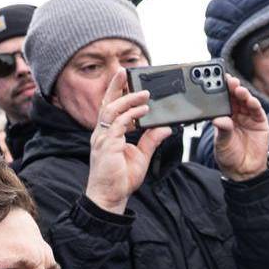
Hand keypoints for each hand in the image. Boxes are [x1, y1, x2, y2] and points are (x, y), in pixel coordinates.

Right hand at [85, 70, 172, 213]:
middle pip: (107, 102)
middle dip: (116, 85)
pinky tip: (143, 111)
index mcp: (108, 134)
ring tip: (144, 93)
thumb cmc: (121, 178)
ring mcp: (103, 138)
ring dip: (128, 99)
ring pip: (112, 110)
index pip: (110, 107)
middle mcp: (103, 133)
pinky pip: (119, 124)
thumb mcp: (141, 156)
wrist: (110, 197)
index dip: (117, 92)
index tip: (126, 79)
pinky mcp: (108, 145)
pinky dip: (131, 115)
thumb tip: (165, 127)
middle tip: (125, 71)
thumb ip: (151, 140)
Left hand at [212, 79, 268, 180]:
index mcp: (225, 116)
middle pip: (235, 97)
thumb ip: (222, 130)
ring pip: (246, 101)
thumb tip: (219, 119)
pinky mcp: (260, 123)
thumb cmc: (229, 156)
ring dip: (243, 94)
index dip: (221, 90)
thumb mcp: (221, 144)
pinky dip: (254, 104)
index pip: (223, 100)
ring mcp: (249, 117)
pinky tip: (250, 101)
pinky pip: (257, 111)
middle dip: (232, 88)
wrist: (243, 171)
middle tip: (229, 82)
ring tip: (239, 90)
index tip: (217, 81)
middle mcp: (237, 114)